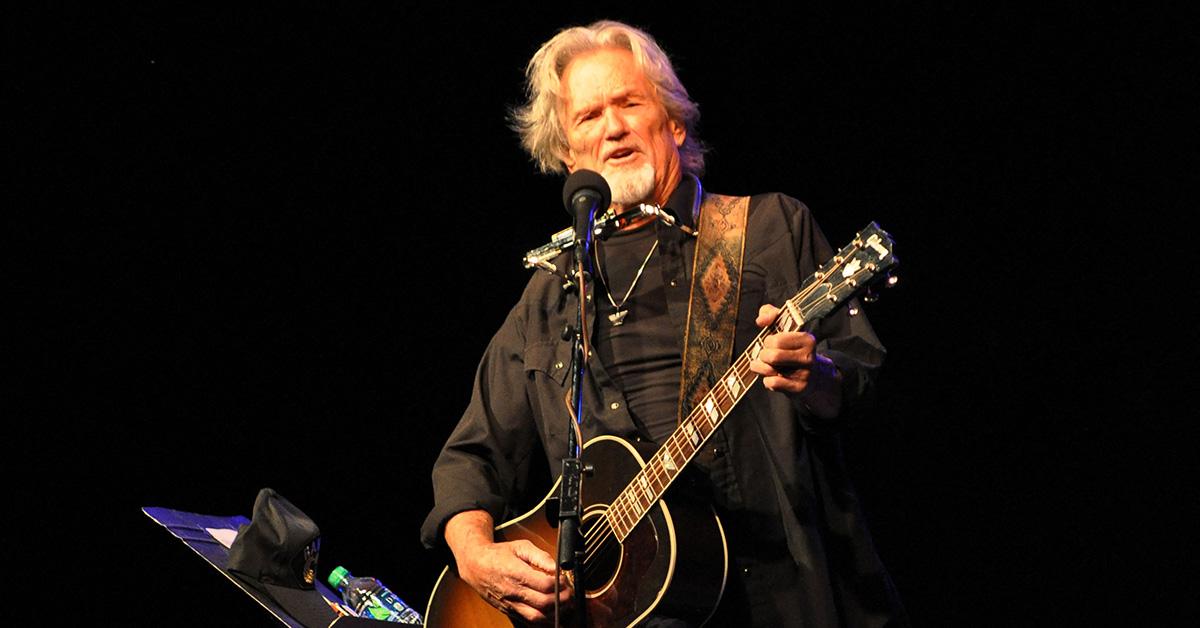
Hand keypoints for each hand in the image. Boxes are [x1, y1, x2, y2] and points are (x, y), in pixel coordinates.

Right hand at [445, 510, 571, 623]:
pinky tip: (551, 613)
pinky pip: (528, 621)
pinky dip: (543, 620)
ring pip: (537, 617)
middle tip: (569, 593)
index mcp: (516, 572)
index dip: (560, 584)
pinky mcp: (509, 611)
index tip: (566, 579)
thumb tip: (557, 566)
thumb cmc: (498, 555)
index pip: (545, 584)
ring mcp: (510, 603)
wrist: (475, 565)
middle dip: (562, 600)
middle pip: (544, 603)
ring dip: (555, 613)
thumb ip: (541, 556)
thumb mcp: (520, 547)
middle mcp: (513, 591)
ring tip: (564, 604)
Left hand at [750, 304, 842, 418]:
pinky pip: (772, 383)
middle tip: (766, 356)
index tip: (772, 343)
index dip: (768, 341)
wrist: (815, 377)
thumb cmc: (793, 348)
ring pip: (769, 370)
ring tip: (764, 366)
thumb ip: (770, 314)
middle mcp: (808, 357)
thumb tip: (760, 321)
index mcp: (807, 339)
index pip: (776, 340)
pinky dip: (767, 380)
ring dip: (761, 368)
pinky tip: (772, 377)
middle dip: (763, 355)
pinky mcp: (799, 388)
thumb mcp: (786, 326)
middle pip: (772, 356)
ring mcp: (804, 374)